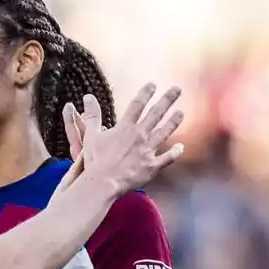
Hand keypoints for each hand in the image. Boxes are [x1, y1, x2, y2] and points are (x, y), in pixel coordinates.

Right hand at [64, 84, 183, 195]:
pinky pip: (167, 158)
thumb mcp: (91, 135)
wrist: (103, 183)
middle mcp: (140, 136)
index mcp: (125, 128)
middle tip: (177, 89)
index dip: (145, 93)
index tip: (153, 85)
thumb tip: (88, 96)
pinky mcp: (152, 166)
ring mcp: (148, 151)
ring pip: (164, 132)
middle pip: (156, 114)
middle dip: (167, 100)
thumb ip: (92, 115)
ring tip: (180, 113)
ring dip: (173, 122)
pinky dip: (175, 152)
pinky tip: (181, 147)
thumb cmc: (95, 160)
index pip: (137, 105)